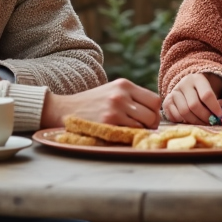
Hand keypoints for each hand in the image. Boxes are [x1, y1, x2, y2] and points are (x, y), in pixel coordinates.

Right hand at [41, 79, 161, 128]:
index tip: (149, 117)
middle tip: (143, 129)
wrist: (66, 109)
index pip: (155, 100)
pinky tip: (121, 134)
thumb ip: (132, 97)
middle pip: (153, 114)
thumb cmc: (93, 103)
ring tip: (130, 131)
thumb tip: (155, 112)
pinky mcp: (108, 123)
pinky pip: (130, 133)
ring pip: (143, 126)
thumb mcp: (112, 90)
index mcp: (124, 85)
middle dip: (151, 125)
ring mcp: (115, 109)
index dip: (155, 112)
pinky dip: (129, 136)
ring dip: (140, 132)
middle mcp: (121, 95)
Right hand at [162, 73, 221, 124]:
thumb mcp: (214, 91)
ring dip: (196, 122)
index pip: (206, 95)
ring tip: (203, 123)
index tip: (220, 116)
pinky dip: (184, 122)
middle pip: (194, 105)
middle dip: (205, 117)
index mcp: (197, 79)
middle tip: (212, 123)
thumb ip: (219, 102)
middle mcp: (183, 84)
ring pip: (184, 112)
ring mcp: (173, 92)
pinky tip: (191, 120)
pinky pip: (175, 116)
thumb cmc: (204, 92)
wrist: (188, 88)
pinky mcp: (166, 102)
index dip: (214, 108)